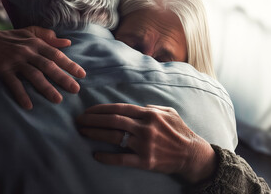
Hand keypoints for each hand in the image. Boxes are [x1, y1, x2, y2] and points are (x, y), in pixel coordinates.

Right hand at [0, 26, 85, 109]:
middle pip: (48, 66)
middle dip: (63, 78)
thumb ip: (48, 37)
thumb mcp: (29, 32)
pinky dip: (21, 94)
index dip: (70, 64)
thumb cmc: (10, 38)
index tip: (82, 75)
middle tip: (76, 89)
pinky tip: (28, 105)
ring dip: (46, 88)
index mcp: (36, 43)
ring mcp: (15, 61)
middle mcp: (27, 52)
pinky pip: (13, 83)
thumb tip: (67, 42)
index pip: (56, 55)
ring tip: (58, 100)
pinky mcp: (2, 70)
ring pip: (33, 75)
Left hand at [76, 103, 216, 182]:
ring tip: (83, 132)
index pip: (120, 108)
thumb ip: (151, 107)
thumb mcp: (169, 112)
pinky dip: (107, 157)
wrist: (191, 155)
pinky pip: (121, 159)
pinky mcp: (145, 161)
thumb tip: (134, 108)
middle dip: (93, 120)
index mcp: (150, 114)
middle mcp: (146, 128)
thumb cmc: (180, 132)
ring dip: (95, 134)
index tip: (88, 111)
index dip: (101, 109)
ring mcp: (145, 145)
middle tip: (79, 121)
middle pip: (113, 121)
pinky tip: (96, 155)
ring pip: (114, 137)